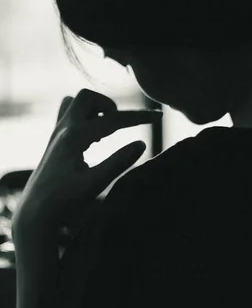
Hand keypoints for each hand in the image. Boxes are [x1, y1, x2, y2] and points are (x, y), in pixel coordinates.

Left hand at [12, 89, 161, 232]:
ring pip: (76, 102)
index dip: (139, 117)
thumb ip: (119, 162)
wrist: (35, 211)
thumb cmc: (65, 199)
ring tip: (105, 132)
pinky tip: (93, 139)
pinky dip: (85, 117)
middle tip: (118, 126)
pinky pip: (69, 113)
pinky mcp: (54, 139)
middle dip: (108, 105)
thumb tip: (142, 144)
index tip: (159, 117)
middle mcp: (64, 128)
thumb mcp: (96, 183)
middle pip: (87, 96)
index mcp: (75, 137)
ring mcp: (57, 132)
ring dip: (95, 110)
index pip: (113, 119)